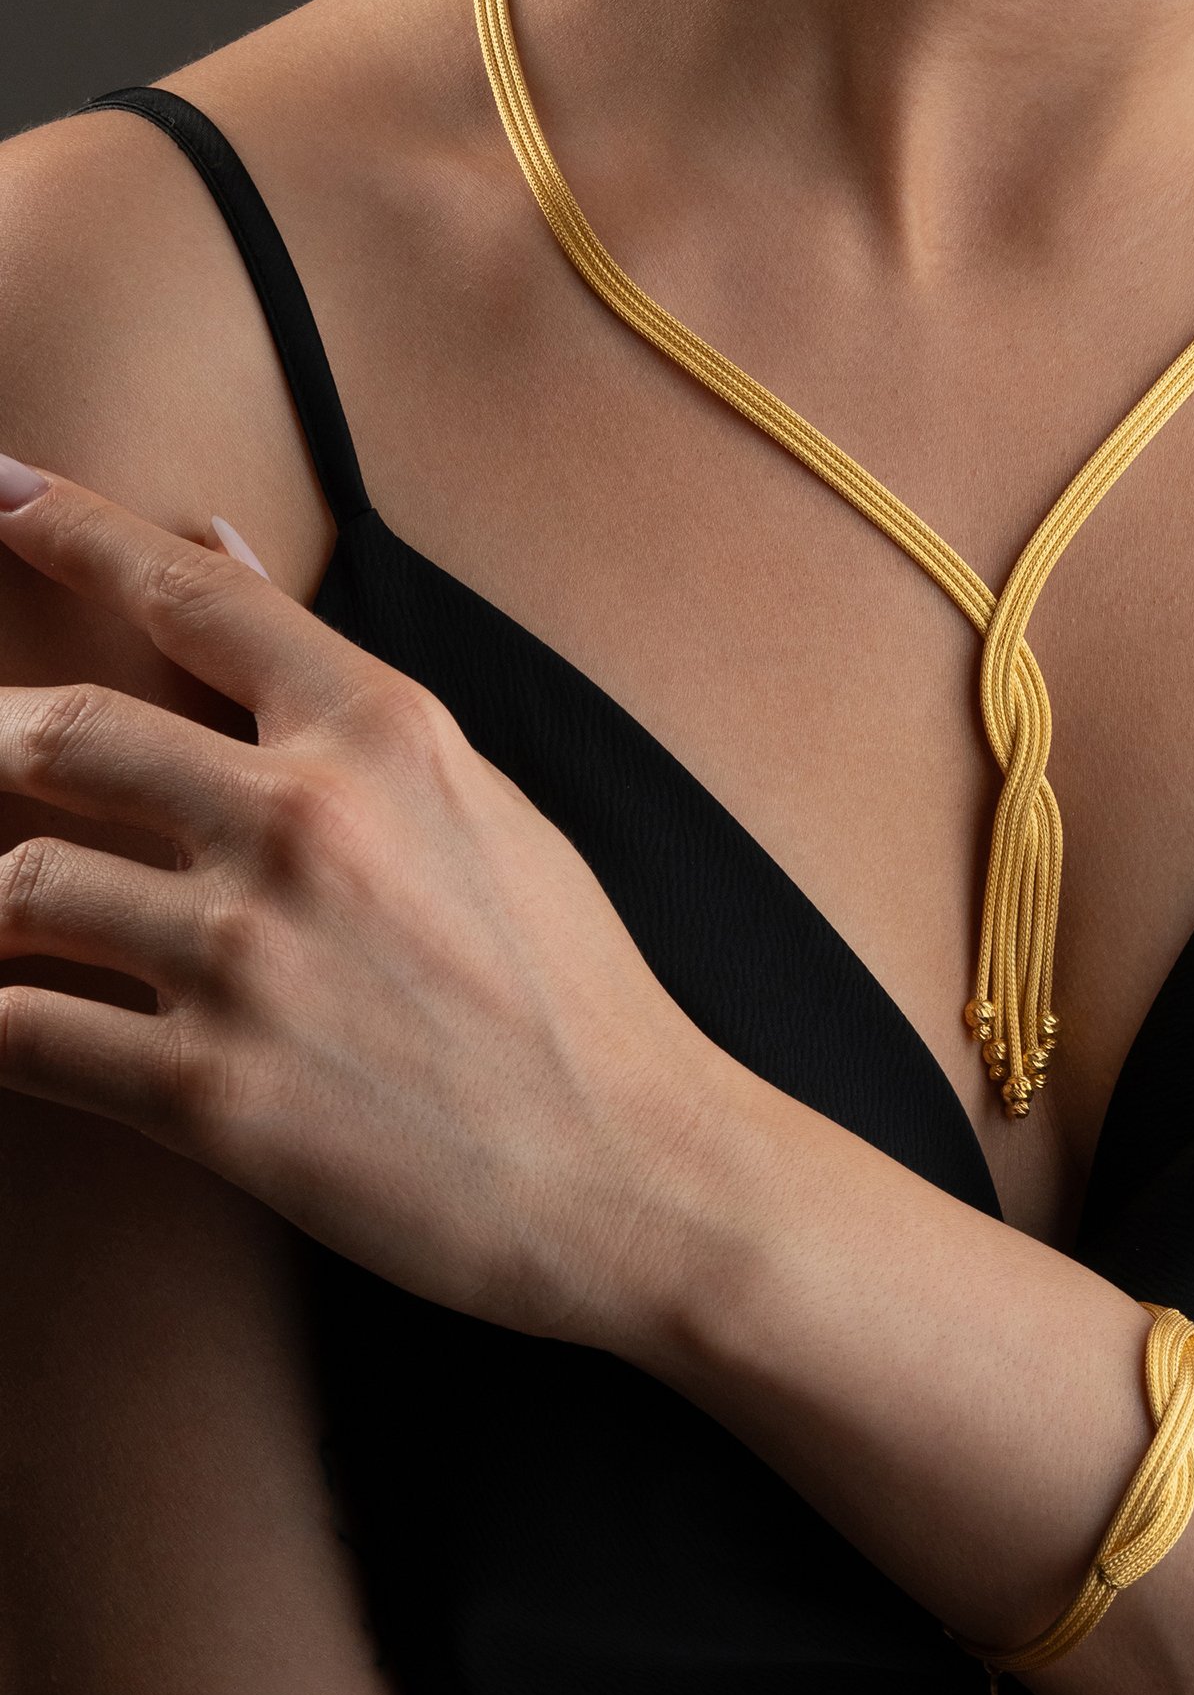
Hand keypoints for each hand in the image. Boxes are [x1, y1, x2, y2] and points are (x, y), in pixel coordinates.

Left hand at [0, 460, 721, 1347]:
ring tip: (5, 911)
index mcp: (388, 735)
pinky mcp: (210, 1094)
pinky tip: (4, 1018)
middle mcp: (306, 823)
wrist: (630, 1168)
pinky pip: (19, 1032)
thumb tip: (222, 552)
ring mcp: (252, 958)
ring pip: (17, 887)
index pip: (194, 595)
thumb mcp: (487, 808)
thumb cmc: (571, 988)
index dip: (70, 526)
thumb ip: (343, 691)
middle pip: (61, 732)